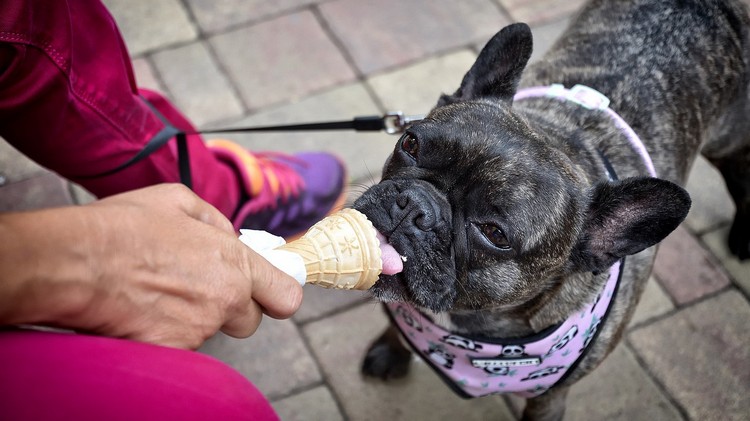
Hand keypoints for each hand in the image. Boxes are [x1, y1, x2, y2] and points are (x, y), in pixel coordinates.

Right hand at [0, 184, 302, 348]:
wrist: (76, 261)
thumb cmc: (124, 227)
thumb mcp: (178, 200)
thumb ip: (216, 222)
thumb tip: (230, 236)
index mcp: (235, 263)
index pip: (285, 296)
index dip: (278, 295)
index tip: (271, 294)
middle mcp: (225, 300)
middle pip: (249, 321)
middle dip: (231, 309)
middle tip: (198, 290)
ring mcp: (199, 330)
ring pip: (210, 332)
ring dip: (193, 319)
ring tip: (157, 293)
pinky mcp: (172, 352)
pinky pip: (180, 348)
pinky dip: (164, 335)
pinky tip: (141, 313)